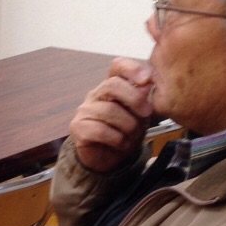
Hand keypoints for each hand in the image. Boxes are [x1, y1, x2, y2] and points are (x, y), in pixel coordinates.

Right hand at [69, 57, 154, 172]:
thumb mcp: (140, 114)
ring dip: (127, 125)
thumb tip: (146, 84)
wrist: (109, 159)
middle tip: (146, 113)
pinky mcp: (78, 128)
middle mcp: (95, 94)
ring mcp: (84, 111)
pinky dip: (116, 139)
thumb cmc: (125, 132)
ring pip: (108, 111)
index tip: (147, 79)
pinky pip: (100, 130)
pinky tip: (121, 143)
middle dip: (134, 99)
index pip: (117, 66)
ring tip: (132, 135)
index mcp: (112, 86)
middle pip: (112, 85)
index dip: (131, 68)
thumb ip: (143, 98)